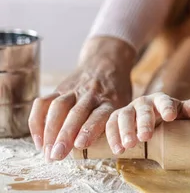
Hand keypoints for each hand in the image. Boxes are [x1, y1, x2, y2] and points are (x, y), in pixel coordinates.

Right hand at [28, 37, 135, 161]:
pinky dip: (37, 121)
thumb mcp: (125, 102)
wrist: (107, 61)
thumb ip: (117, 121)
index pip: (99, 114)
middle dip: (64, 135)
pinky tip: (39, 140)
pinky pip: (44, 102)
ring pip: (58, 107)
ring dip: (49, 131)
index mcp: (110, 99)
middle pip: (76, 113)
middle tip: (56, 155)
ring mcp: (73, 89)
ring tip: (46, 151)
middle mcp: (91, 93)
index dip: (89, 129)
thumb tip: (116, 148)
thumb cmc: (117, 90)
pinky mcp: (59, 88)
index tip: (80, 145)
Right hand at [105, 93, 189, 153]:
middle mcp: (143, 102)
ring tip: (129, 145)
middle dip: (143, 123)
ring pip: (124, 116)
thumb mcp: (183, 112)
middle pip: (143, 110)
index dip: (167, 108)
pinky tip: (118, 150)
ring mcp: (129, 109)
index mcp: (161, 99)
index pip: (165, 101)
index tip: (170, 117)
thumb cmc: (172, 116)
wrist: (155, 117)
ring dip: (125, 131)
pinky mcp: (117, 119)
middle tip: (146, 136)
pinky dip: (113, 137)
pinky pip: (111, 125)